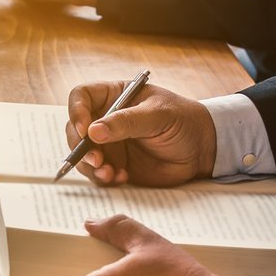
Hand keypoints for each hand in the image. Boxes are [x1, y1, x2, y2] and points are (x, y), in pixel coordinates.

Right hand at [66, 81, 215, 186]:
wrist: (201, 149)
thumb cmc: (183, 121)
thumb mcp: (159, 115)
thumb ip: (127, 122)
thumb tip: (93, 131)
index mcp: (113, 97)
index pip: (81, 97)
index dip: (76, 111)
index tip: (85, 130)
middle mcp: (105, 120)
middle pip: (75, 130)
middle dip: (80, 147)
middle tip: (97, 159)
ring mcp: (108, 144)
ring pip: (82, 155)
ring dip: (91, 167)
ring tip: (110, 173)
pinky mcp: (114, 165)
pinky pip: (97, 174)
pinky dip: (104, 178)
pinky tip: (122, 177)